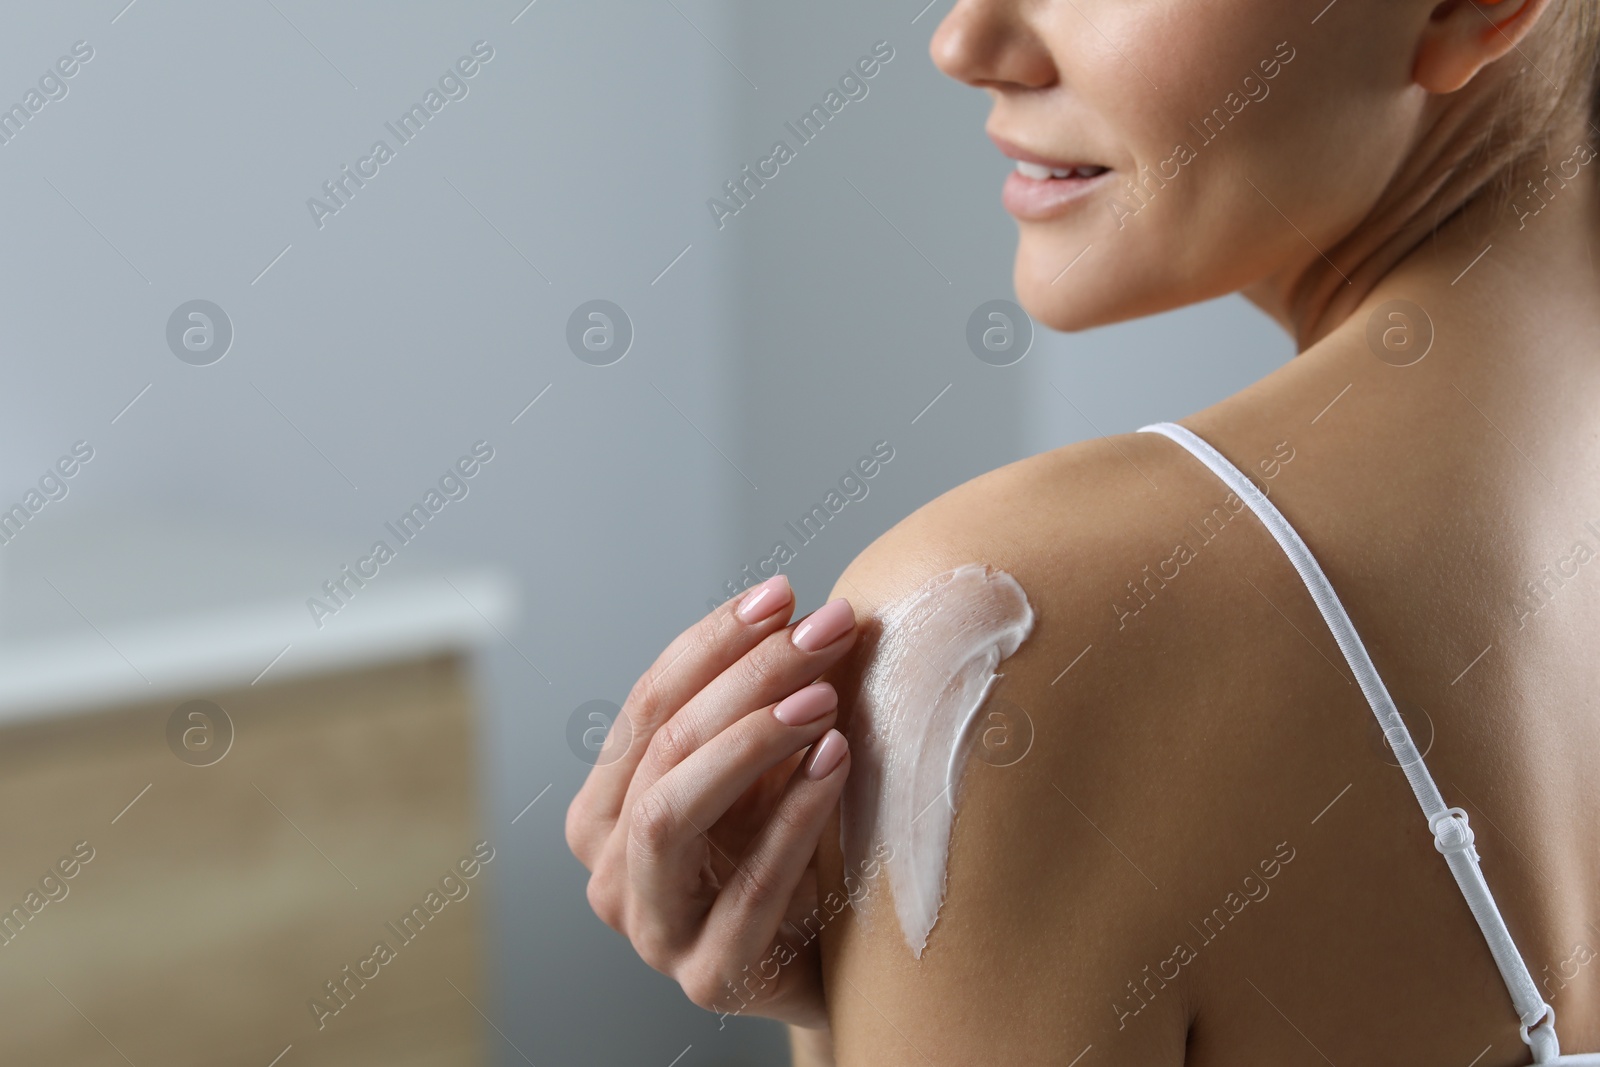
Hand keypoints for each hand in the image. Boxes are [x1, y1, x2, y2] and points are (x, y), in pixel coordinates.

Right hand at [566, 575, 856, 1028]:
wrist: (835, 967)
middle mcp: (609, 870)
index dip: (712, 641)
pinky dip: (793, 816)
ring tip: (824, 698)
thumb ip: (757, 706)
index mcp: (605, 810)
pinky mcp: (710, 977)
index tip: (783, 594)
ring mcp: (652, 931)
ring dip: (749, 742)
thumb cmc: (792, 857)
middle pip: (664, 747)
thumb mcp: (763, 773)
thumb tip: (798, 608)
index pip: (647, 704)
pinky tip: (837, 761)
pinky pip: (747, 890)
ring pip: (670, 814)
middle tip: (824, 632)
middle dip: (747, 677)